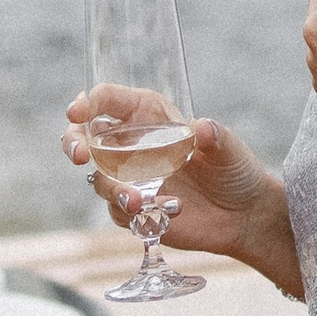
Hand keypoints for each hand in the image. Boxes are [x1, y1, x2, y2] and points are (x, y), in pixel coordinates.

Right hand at [62, 84, 288, 279]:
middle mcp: (131, 145)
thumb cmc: (234, 169)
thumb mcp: (229, 149)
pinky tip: (166, 212)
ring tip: (137, 200)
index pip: (108, 101)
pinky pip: (120, 211)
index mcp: (148, 115)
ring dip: (112, 189)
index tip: (77, 111)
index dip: (88, 102)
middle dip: (73, 142)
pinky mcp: (134, 210)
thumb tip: (203, 128)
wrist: (243, 215)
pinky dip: (136, 213)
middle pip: (84, 138)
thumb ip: (215, 138)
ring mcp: (129, 179)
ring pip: (99, 180)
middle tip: (79, 154)